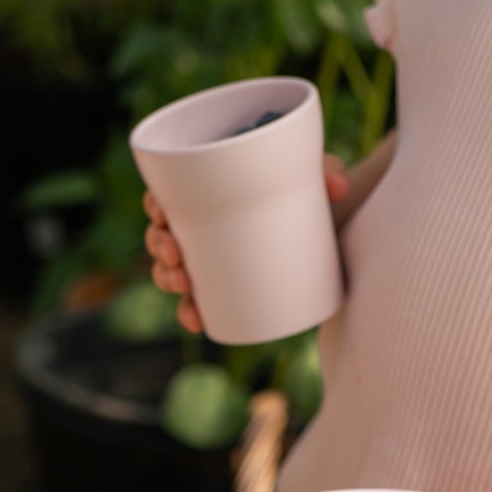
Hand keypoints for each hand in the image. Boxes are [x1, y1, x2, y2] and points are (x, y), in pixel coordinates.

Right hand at [143, 156, 350, 333]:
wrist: (333, 231)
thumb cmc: (312, 194)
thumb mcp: (314, 176)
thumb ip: (325, 171)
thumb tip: (337, 188)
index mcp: (207, 191)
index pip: (166, 194)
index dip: (154, 205)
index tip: (161, 212)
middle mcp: (201, 226)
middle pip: (161, 234)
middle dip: (159, 245)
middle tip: (176, 253)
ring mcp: (210, 260)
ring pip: (171, 269)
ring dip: (167, 278)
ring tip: (183, 283)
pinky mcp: (225, 288)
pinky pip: (197, 302)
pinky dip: (192, 312)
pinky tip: (196, 321)